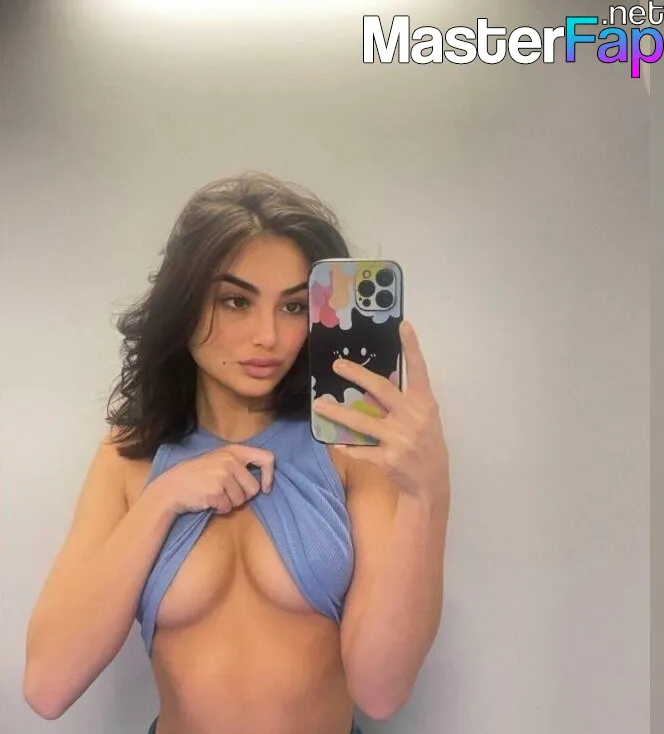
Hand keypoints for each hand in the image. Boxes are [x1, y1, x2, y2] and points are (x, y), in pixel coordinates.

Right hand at [154, 444, 274, 515]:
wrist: (172, 487)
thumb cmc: (199, 475)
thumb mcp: (220, 459)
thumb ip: (240, 464)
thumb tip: (262, 481)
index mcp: (234, 450)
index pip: (267, 458)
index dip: (269, 476)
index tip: (265, 488)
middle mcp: (230, 461)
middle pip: (254, 489)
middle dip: (243, 496)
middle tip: (226, 493)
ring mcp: (222, 476)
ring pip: (242, 500)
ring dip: (230, 503)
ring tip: (215, 495)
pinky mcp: (215, 492)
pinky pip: (228, 508)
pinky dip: (220, 509)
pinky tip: (209, 501)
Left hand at [313, 320, 448, 500]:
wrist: (431, 483)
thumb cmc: (425, 444)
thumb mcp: (424, 418)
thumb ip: (405, 399)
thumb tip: (380, 376)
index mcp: (424, 403)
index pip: (418, 370)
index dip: (411, 347)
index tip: (403, 325)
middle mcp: (413, 418)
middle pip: (381, 390)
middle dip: (358, 375)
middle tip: (337, 364)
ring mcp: (400, 439)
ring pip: (362, 422)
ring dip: (338, 413)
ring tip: (320, 405)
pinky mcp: (388, 459)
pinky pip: (361, 450)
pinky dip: (347, 447)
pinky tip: (335, 443)